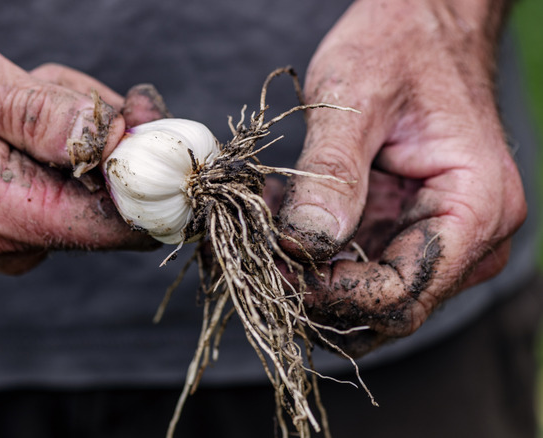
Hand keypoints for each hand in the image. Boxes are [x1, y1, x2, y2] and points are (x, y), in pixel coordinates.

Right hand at [0, 14, 157, 273]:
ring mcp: (8, 233)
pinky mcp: (5, 217)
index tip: (153, 119)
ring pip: (88, 177)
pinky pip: (59, 178)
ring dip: (69, 123)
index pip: (121, 223)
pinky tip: (8, 109)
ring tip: (11, 92)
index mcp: (4, 213)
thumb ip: (43, 116)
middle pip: (112, 193)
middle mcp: (12, 240)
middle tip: (49, 84)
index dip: (154, 172)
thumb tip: (117, 141)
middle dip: (101, 127)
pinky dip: (52, 135)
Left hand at [277, 0, 524, 355]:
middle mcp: (470, 237)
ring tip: (267, 232)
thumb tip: (305, 241)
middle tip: (261, 257)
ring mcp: (441, 237)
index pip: (403, 291)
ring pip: (371, 294)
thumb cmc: (400, 45)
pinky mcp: (410, 228)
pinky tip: (284, 220)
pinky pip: (363, 264)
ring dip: (313, 276)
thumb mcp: (356, 98)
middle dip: (320, 291)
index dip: (335, 294)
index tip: (279, 269)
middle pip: (389, 306)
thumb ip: (331, 172)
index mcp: (475, 207)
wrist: (421, 23)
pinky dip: (319, 255)